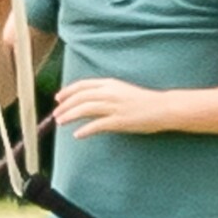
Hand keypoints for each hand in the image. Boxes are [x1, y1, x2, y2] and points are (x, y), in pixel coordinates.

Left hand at [53, 78, 167, 137]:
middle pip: (81, 96)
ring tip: (60, 122)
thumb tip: (89, 99)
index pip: (83, 85)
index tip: (58, 98)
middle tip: (55, 114)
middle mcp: (110, 92)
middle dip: (65, 105)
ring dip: (70, 115)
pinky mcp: (119, 121)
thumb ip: (107, 92)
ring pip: (85, 108)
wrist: (162, 107)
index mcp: (111, 83)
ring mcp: (115, 106)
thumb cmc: (143, 100)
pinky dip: (85, 130)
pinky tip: (77, 135)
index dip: (68, 91)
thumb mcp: (122, 90)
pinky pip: (97, 125)